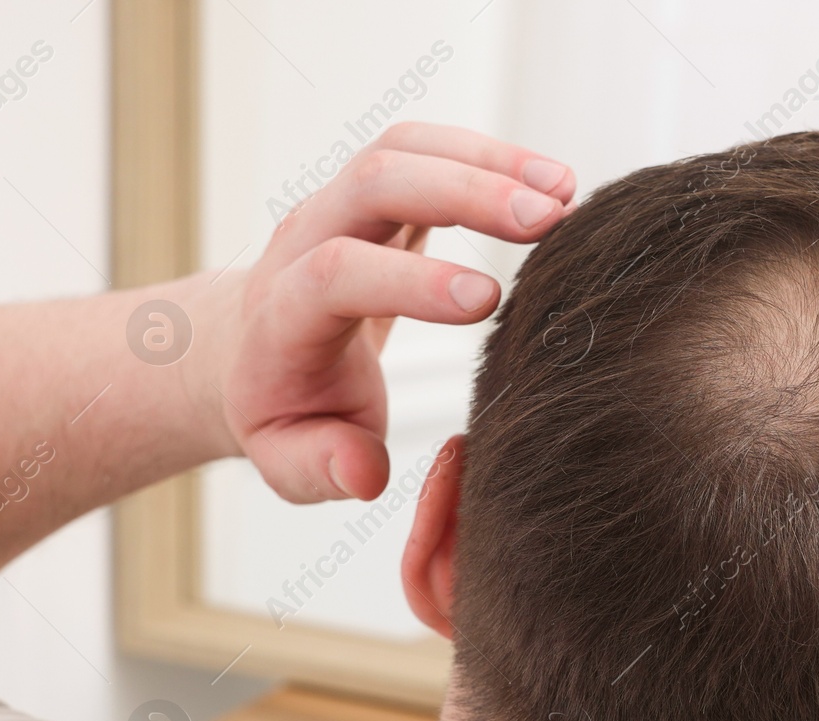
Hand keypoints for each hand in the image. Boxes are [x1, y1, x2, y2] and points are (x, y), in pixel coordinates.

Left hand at [212, 123, 575, 502]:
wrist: (252, 351)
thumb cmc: (287, 413)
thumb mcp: (291, 461)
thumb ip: (323, 468)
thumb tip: (364, 472)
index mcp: (286, 314)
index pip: (337, 274)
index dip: (411, 281)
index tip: (488, 301)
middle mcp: (305, 240)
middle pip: (375, 183)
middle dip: (464, 192)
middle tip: (549, 221)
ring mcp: (341, 206)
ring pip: (406, 149)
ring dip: (490, 161)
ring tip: (566, 193)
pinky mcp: (379, 192)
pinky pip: (429, 150)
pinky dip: (493, 157)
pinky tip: (553, 184)